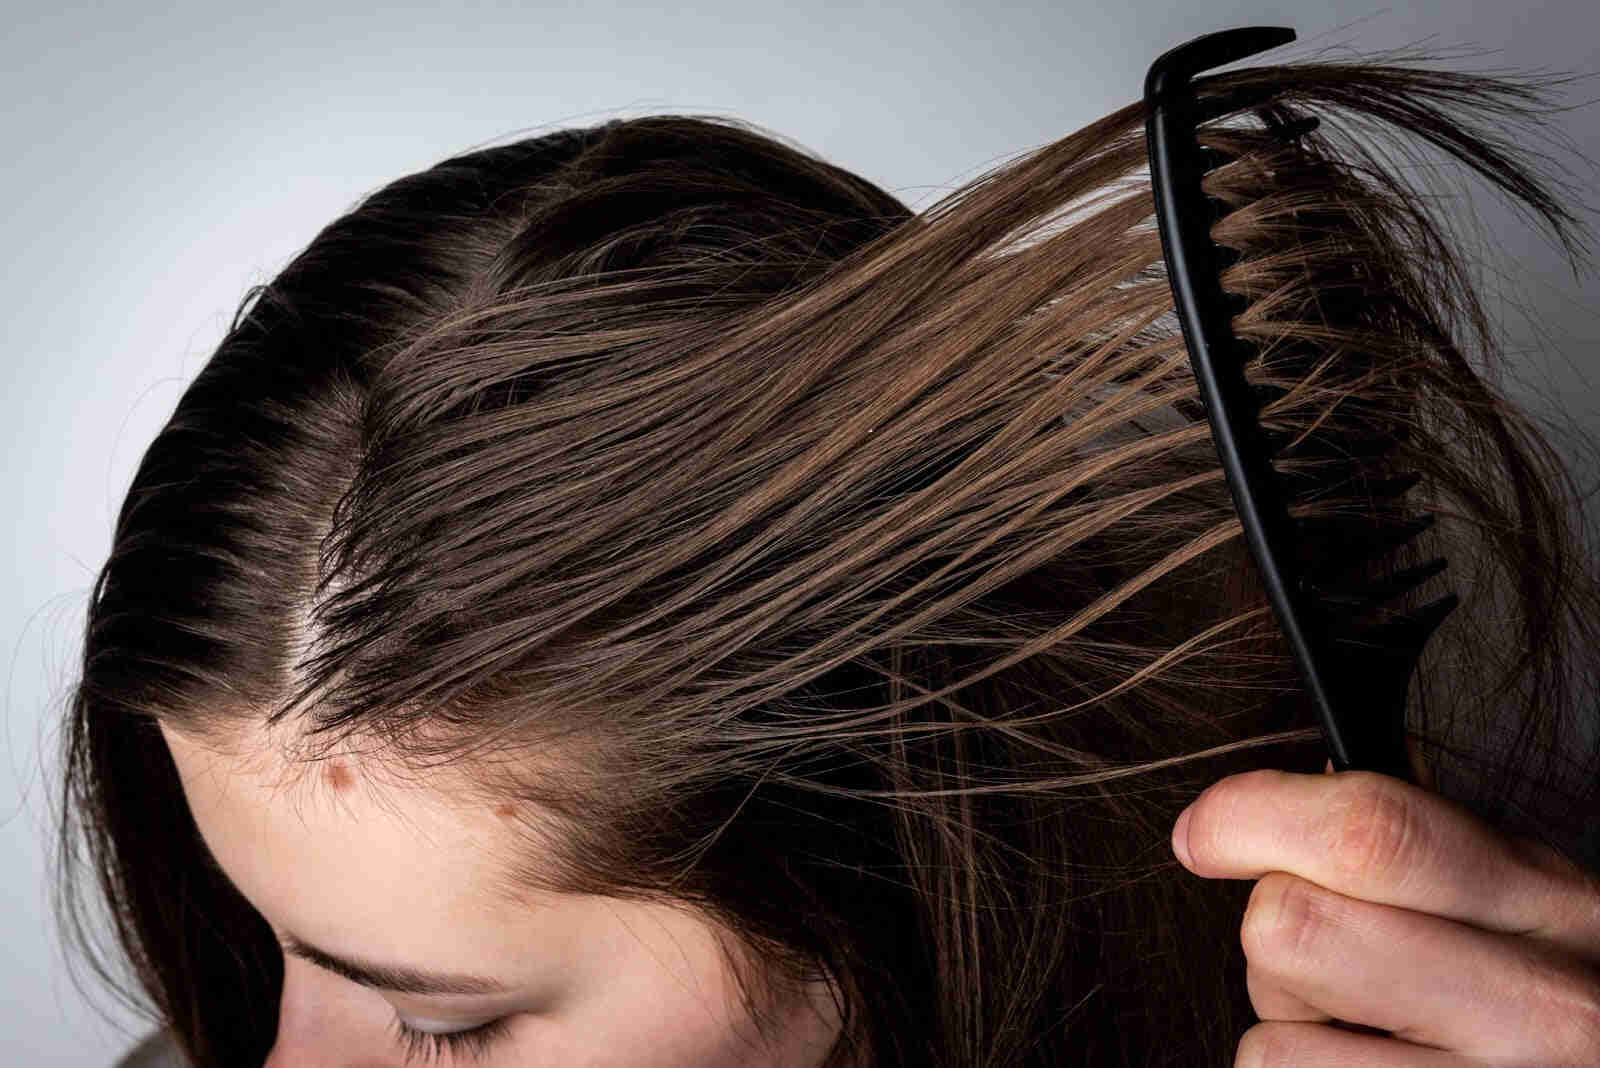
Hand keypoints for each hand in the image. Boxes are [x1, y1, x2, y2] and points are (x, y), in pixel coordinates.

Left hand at [1171, 760, 1599, 1065]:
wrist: (1595, 1064)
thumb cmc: (1546, 992)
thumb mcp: (1520, 898)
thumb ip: (1414, 845)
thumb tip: (1265, 807)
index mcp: (1548, 903)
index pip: (1370, 832)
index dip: (1250, 817)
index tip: (1204, 832)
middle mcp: (1539, 1009)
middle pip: (1292, 928)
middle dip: (1276, 931)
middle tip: (1324, 955)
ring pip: (1272, 1046)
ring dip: (1290, 1032)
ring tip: (1361, 1034)